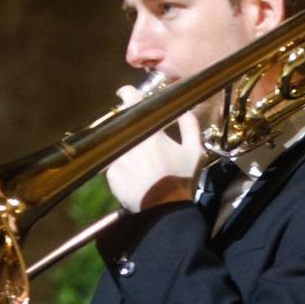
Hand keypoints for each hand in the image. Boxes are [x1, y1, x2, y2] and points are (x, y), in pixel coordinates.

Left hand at [104, 85, 201, 211]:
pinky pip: (110, 163)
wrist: (165, 209)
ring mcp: (117, 157)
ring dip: (120, 145)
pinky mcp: (110, 174)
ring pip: (114, 143)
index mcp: (149, 132)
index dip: (127, 93)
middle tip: (133, 131)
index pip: (131, 101)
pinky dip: (118, 165)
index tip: (125, 93)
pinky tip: (130, 174)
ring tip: (133, 156)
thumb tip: (184, 109)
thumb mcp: (195, 152)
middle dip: (125, 123)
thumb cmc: (181, 179)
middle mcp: (129, 141)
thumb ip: (190, 126)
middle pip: (120, 122)